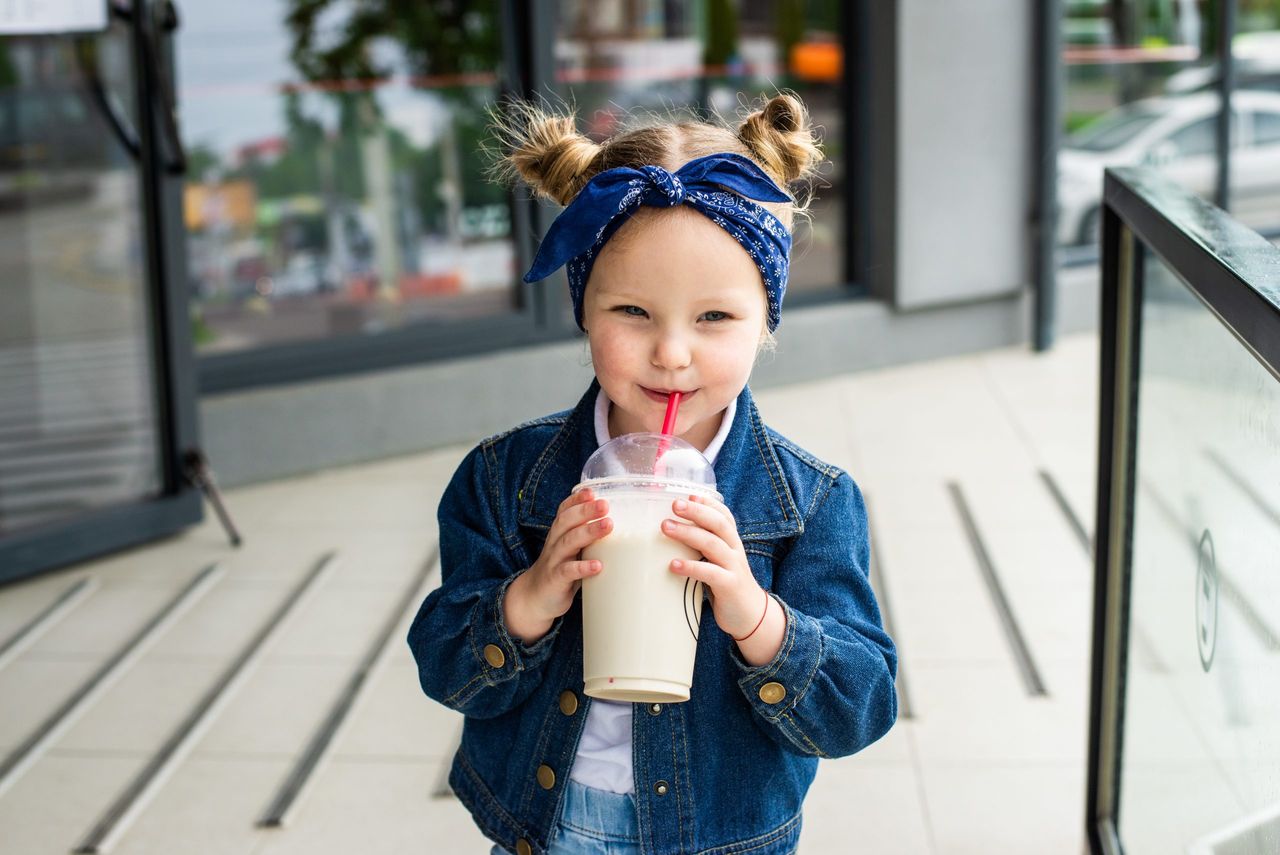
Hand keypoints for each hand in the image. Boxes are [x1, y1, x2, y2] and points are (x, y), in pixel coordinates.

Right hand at [503, 488, 611, 642]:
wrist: (533, 599)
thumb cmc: (560, 572)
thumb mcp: (571, 551)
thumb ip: (589, 540)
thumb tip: (623, 530)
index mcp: (559, 534)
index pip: (564, 510)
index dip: (576, 499)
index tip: (592, 491)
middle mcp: (554, 543)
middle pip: (567, 521)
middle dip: (586, 510)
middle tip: (605, 504)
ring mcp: (554, 561)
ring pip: (569, 542)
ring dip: (589, 532)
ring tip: (608, 525)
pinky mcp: (555, 580)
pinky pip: (568, 571)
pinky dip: (583, 567)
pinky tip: (598, 565)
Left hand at [661, 494, 767, 639]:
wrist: (751, 616)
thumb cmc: (727, 585)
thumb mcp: (718, 562)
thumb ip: (703, 548)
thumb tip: (670, 534)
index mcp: (732, 542)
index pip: (724, 516)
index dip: (709, 503)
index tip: (690, 494)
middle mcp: (735, 550)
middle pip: (718, 524)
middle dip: (696, 511)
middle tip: (674, 504)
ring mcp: (734, 567)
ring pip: (712, 544)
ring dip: (688, 533)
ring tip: (666, 527)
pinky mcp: (730, 586)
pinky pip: (711, 573)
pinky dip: (692, 567)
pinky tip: (674, 564)